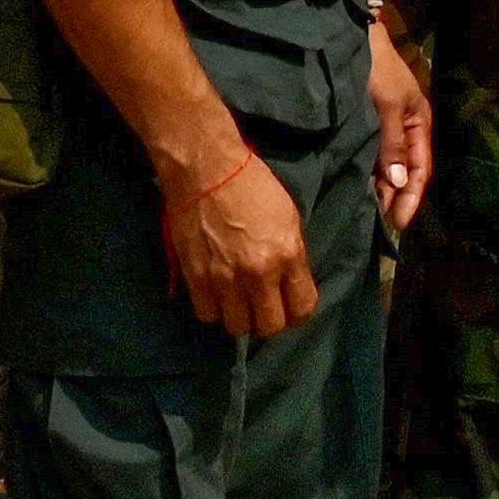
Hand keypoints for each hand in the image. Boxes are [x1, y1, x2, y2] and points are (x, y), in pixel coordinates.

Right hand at [157, 126, 319, 337]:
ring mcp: (224, 279)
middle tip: (264, 307)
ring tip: (239, 302)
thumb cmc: (253, 186)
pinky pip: (207, 314)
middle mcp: (258, 273)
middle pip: (269, 327)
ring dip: (240, 317)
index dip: (298, 314)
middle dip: (270, 321)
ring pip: (237, 327)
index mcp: (287, 255)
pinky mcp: (196, 278)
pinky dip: (214, 309)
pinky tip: (217, 294)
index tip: (292, 309)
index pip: (302, 308)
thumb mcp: (289, 217)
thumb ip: (292, 256)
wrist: (207, 172)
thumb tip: (291, 283)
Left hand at [367, 19, 432, 233]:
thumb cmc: (376, 69)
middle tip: (381, 224)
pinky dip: (368, 173)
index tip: (398, 223)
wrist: (351, 36)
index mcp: (420, 123)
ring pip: (388, 166)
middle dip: (396, 197)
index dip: (412, 197)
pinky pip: (372, 156)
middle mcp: (405, 128)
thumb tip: (399, 183)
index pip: (421, 169)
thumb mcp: (388, 106)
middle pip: (405, 171)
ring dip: (381, 188)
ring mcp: (386, 127)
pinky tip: (358, 187)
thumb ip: (393, 145)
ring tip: (368, 212)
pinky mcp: (366, 124)